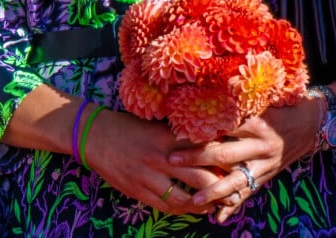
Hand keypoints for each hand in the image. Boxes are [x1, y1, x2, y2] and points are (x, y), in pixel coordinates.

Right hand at [85, 107, 228, 214]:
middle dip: (221, 186)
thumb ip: (179, 134)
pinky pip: (167, 206)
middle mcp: (161, 156)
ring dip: (205, 203)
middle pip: (200, 176)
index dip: (224, 157)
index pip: (203, 148)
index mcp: (168, 136)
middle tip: (237, 189)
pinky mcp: (138, 191)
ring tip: (219, 204)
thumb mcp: (155, 125)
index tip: (240, 161)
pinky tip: (195, 210)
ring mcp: (149, 176)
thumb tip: (208, 141)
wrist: (95, 135)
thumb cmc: (129, 126)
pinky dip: (184, 210)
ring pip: (185, 197)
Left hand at [167, 97, 319, 223]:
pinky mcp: (267, 177)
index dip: (202, 129)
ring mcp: (265, 164)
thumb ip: (237, 102)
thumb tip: (207, 95)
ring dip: (214, 191)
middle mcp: (260, 145)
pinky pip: (248, 193)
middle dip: (197, 158)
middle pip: (225, 154)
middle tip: (172, 158)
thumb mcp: (261, 100)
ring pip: (236, 180)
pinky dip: (233, 206)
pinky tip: (218, 217)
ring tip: (194, 199)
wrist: (310, 125)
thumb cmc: (280, 107)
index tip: (178, 130)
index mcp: (256, 122)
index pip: (224, 127)